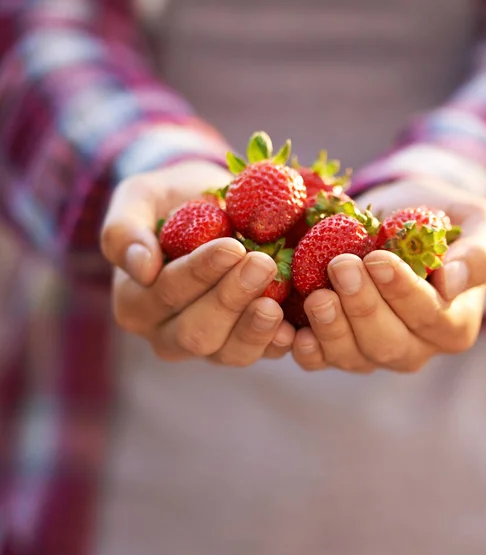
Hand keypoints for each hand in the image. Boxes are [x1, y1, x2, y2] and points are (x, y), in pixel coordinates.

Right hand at [101, 160, 294, 364]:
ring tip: (276, 301)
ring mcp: (209, 345)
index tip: (231, 247)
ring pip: (228, 353)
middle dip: (231, 299)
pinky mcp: (243, 344)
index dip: (200, 273)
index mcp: (136, 303)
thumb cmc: (172, 201)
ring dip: (255, 328)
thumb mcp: (139, 199)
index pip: (168, 292)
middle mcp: (167, 333)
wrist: (211, 208)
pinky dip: (276, 343)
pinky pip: (259, 355)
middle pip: (196, 333)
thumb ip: (123, 230)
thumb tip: (141, 269)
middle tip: (262, 264)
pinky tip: (292, 328)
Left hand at [291, 176, 485, 372]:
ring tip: (316, 296)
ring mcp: (373, 351)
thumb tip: (453, 282)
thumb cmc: (438, 219)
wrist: (397, 220)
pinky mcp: (338, 347)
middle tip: (341, 267)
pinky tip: (291, 331)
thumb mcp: (476, 222)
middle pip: (389, 344)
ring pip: (353, 357)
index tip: (377, 259)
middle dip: (363, 308)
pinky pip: (320, 360)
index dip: (403, 292)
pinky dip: (305, 349)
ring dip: (331, 329)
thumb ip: (476, 252)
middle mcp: (415, 347)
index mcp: (453, 324)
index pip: (431, 317)